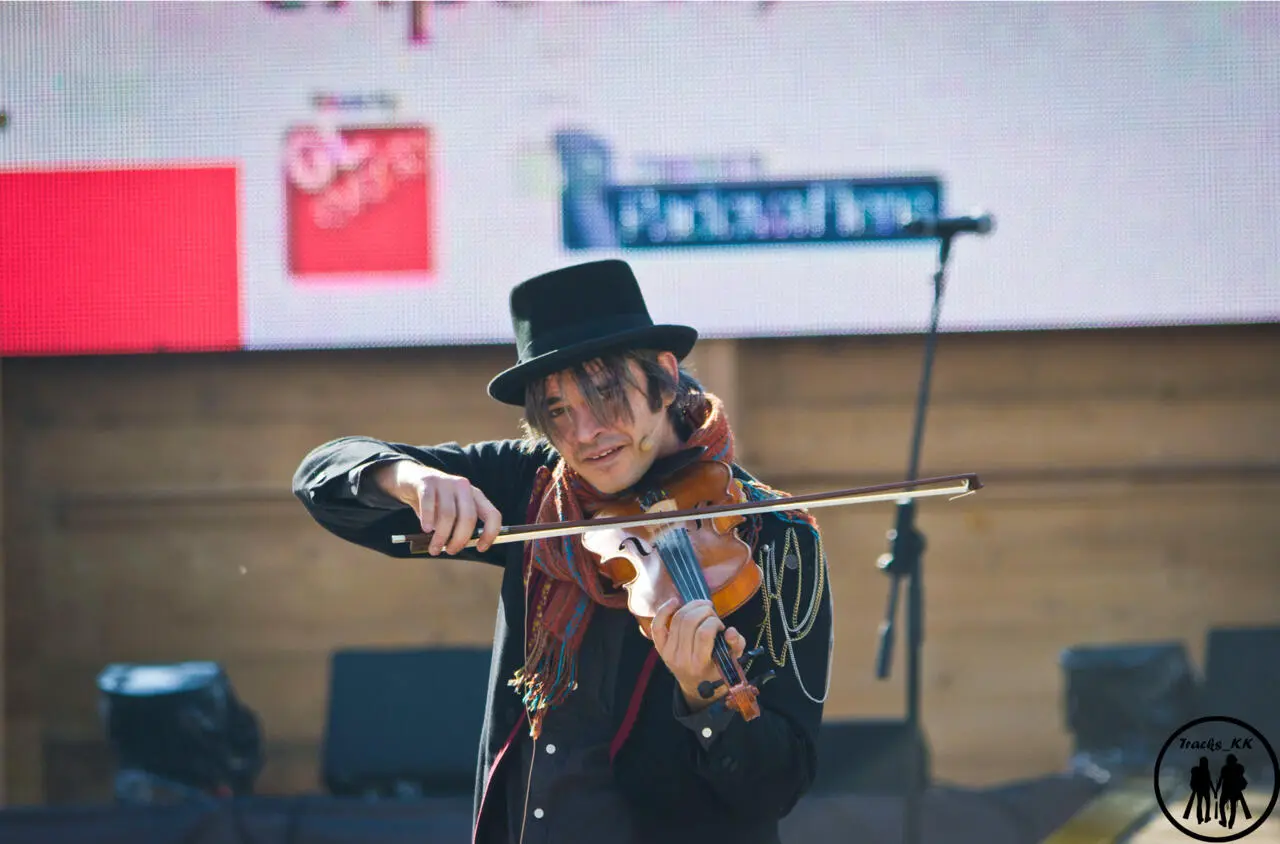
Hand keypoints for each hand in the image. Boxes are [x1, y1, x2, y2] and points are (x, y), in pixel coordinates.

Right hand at [374, 459, 501, 553]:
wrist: (410, 479)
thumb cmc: (434, 502)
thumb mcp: (451, 512)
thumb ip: (458, 526)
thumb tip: (459, 546)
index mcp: (475, 495)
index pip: (492, 514)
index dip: (490, 534)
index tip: (480, 548)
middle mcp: (463, 487)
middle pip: (468, 517)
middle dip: (460, 539)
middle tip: (451, 551)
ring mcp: (445, 482)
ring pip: (448, 514)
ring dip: (441, 536)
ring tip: (434, 548)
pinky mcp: (427, 481)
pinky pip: (429, 503)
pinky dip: (428, 519)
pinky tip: (426, 529)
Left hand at [651, 598, 746, 711]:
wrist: (696, 686)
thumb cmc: (716, 670)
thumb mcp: (732, 661)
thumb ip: (736, 645)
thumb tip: (730, 631)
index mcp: (700, 664)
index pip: (704, 633)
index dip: (714, 622)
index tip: (720, 625)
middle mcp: (681, 659)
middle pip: (689, 622)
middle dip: (703, 610)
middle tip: (712, 613)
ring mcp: (668, 653)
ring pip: (677, 619)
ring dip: (691, 606)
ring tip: (702, 607)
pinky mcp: (660, 648)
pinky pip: (657, 625)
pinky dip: (664, 610)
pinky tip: (675, 601)